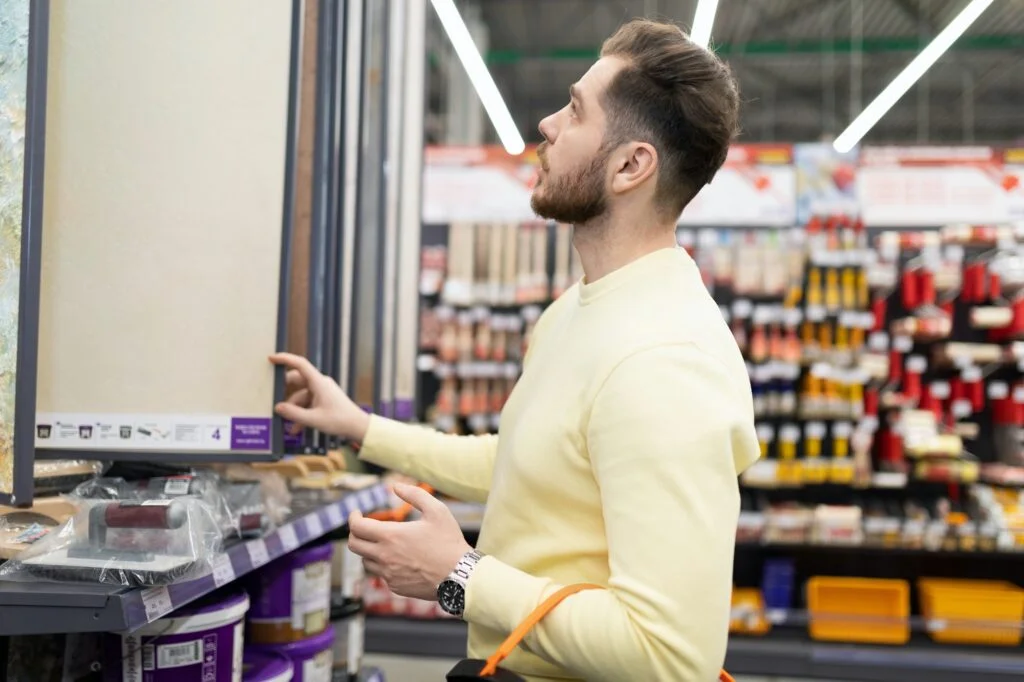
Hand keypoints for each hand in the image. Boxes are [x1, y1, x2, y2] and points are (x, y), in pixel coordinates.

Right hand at [269, 352, 369, 440]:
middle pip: (297, 381)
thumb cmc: (340, 420)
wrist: (358, 427)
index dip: (285, 359)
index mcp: (319, 382)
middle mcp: (320, 384)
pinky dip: (302, 414)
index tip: (271, 358)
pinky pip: (308, 403)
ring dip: (294, 410)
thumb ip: (294, 414)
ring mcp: (322, 391)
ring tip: (290, 427)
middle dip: (286, 393)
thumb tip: (278, 408)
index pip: (300, 364)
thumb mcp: (314, 419)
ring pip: (301, 396)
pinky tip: (297, 428)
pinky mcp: (324, 400)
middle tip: (275, 400)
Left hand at [348, 483, 471, 601]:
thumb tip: (395, 486)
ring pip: (365, 561)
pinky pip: (381, 575)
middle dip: (355, 533)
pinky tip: (399, 559)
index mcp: (391, 536)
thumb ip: (414, 494)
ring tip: (383, 543)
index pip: (357, 527)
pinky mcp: (395, 587)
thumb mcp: (436, 510)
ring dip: (369, 550)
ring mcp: (389, 574)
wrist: (459, 577)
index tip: (357, 513)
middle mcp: (384, 556)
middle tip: (363, 527)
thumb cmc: (449, 542)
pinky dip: (384, 565)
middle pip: (354, 545)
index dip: (352, 517)